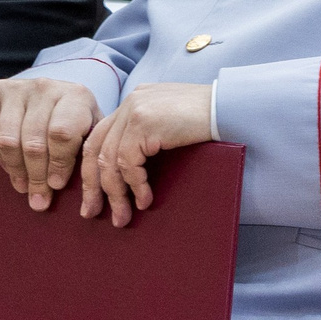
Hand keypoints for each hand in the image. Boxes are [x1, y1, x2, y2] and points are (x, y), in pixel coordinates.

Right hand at [0, 77, 102, 210]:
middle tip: (39, 199)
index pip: (62, 134)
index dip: (58, 164)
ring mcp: (18, 88)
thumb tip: (85, 198)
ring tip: (24, 186)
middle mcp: (46, 87)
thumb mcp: (90, 131)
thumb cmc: (75, 119)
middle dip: (36, 176)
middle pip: (34, 141)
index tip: (56, 185)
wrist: (52, 92)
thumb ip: (88, 155)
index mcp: (76, 96)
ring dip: (16, 170)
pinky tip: (10, 166)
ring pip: (9, 139)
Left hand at [80, 82, 214, 226]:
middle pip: (95, 149)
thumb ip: (148, 136)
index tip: (92, 195)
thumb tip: (130, 172)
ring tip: (122, 217)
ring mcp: (134, 111)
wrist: (230, 107)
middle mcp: (129, 103)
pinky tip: (144, 200)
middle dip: (92, 185)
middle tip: (91, 212)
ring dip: (115, 194)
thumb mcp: (169, 125)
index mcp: (133, 102)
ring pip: (109, 160)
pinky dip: (135, 186)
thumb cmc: (208, 121)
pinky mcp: (144, 123)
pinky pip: (129, 163)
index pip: (98, 137)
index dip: (90, 169)